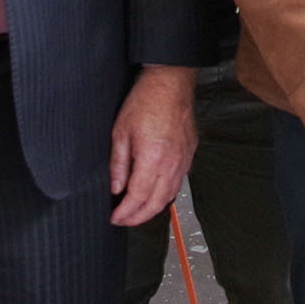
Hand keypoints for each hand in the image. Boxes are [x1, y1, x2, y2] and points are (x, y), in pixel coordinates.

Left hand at [109, 64, 196, 226]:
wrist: (170, 83)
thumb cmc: (145, 101)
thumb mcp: (120, 132)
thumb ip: (118, 164)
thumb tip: (116, 187)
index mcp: (152, 160)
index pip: (138, 197)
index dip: (125, 212)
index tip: (115, 218)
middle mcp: (171, 164)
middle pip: (156, 203)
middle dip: (138, 217)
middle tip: (124, 220)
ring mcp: (183, 159)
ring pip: (170, 195)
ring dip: (153, 208)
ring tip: (138, 212)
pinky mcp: (190, 153)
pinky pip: (179, 181)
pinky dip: (166, 193)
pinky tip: (156, 193)